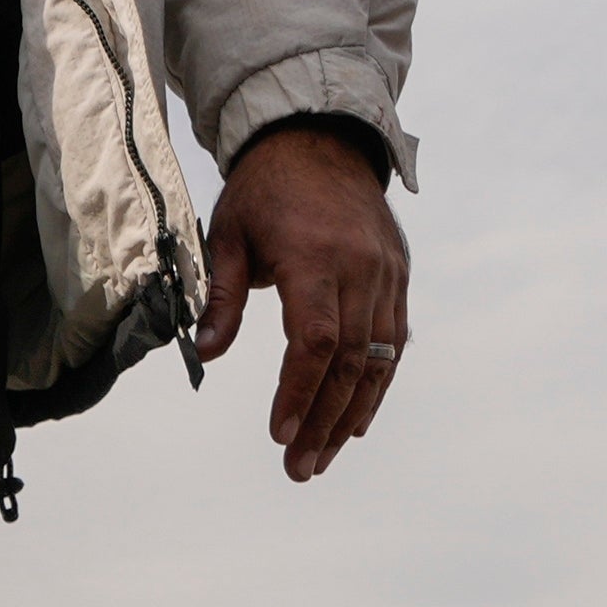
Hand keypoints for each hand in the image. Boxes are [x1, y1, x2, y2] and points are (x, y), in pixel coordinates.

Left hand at [194, 117, 406, 481]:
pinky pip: (393, 343)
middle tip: (300, 468)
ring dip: (352, 415)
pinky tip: (357, 421)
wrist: (321, 138)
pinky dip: (377, 385)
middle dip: (324, 422)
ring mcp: (387, 275)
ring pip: (378, 361)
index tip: (280, 435)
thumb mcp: (230, 235)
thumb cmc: (266, 190)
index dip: (299, 393)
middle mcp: (361, 270)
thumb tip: (208, 352)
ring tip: (324, 458)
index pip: (315, 343)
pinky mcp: (398, 277)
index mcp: (317, 259)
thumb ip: (223, 297)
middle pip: (350, 364)